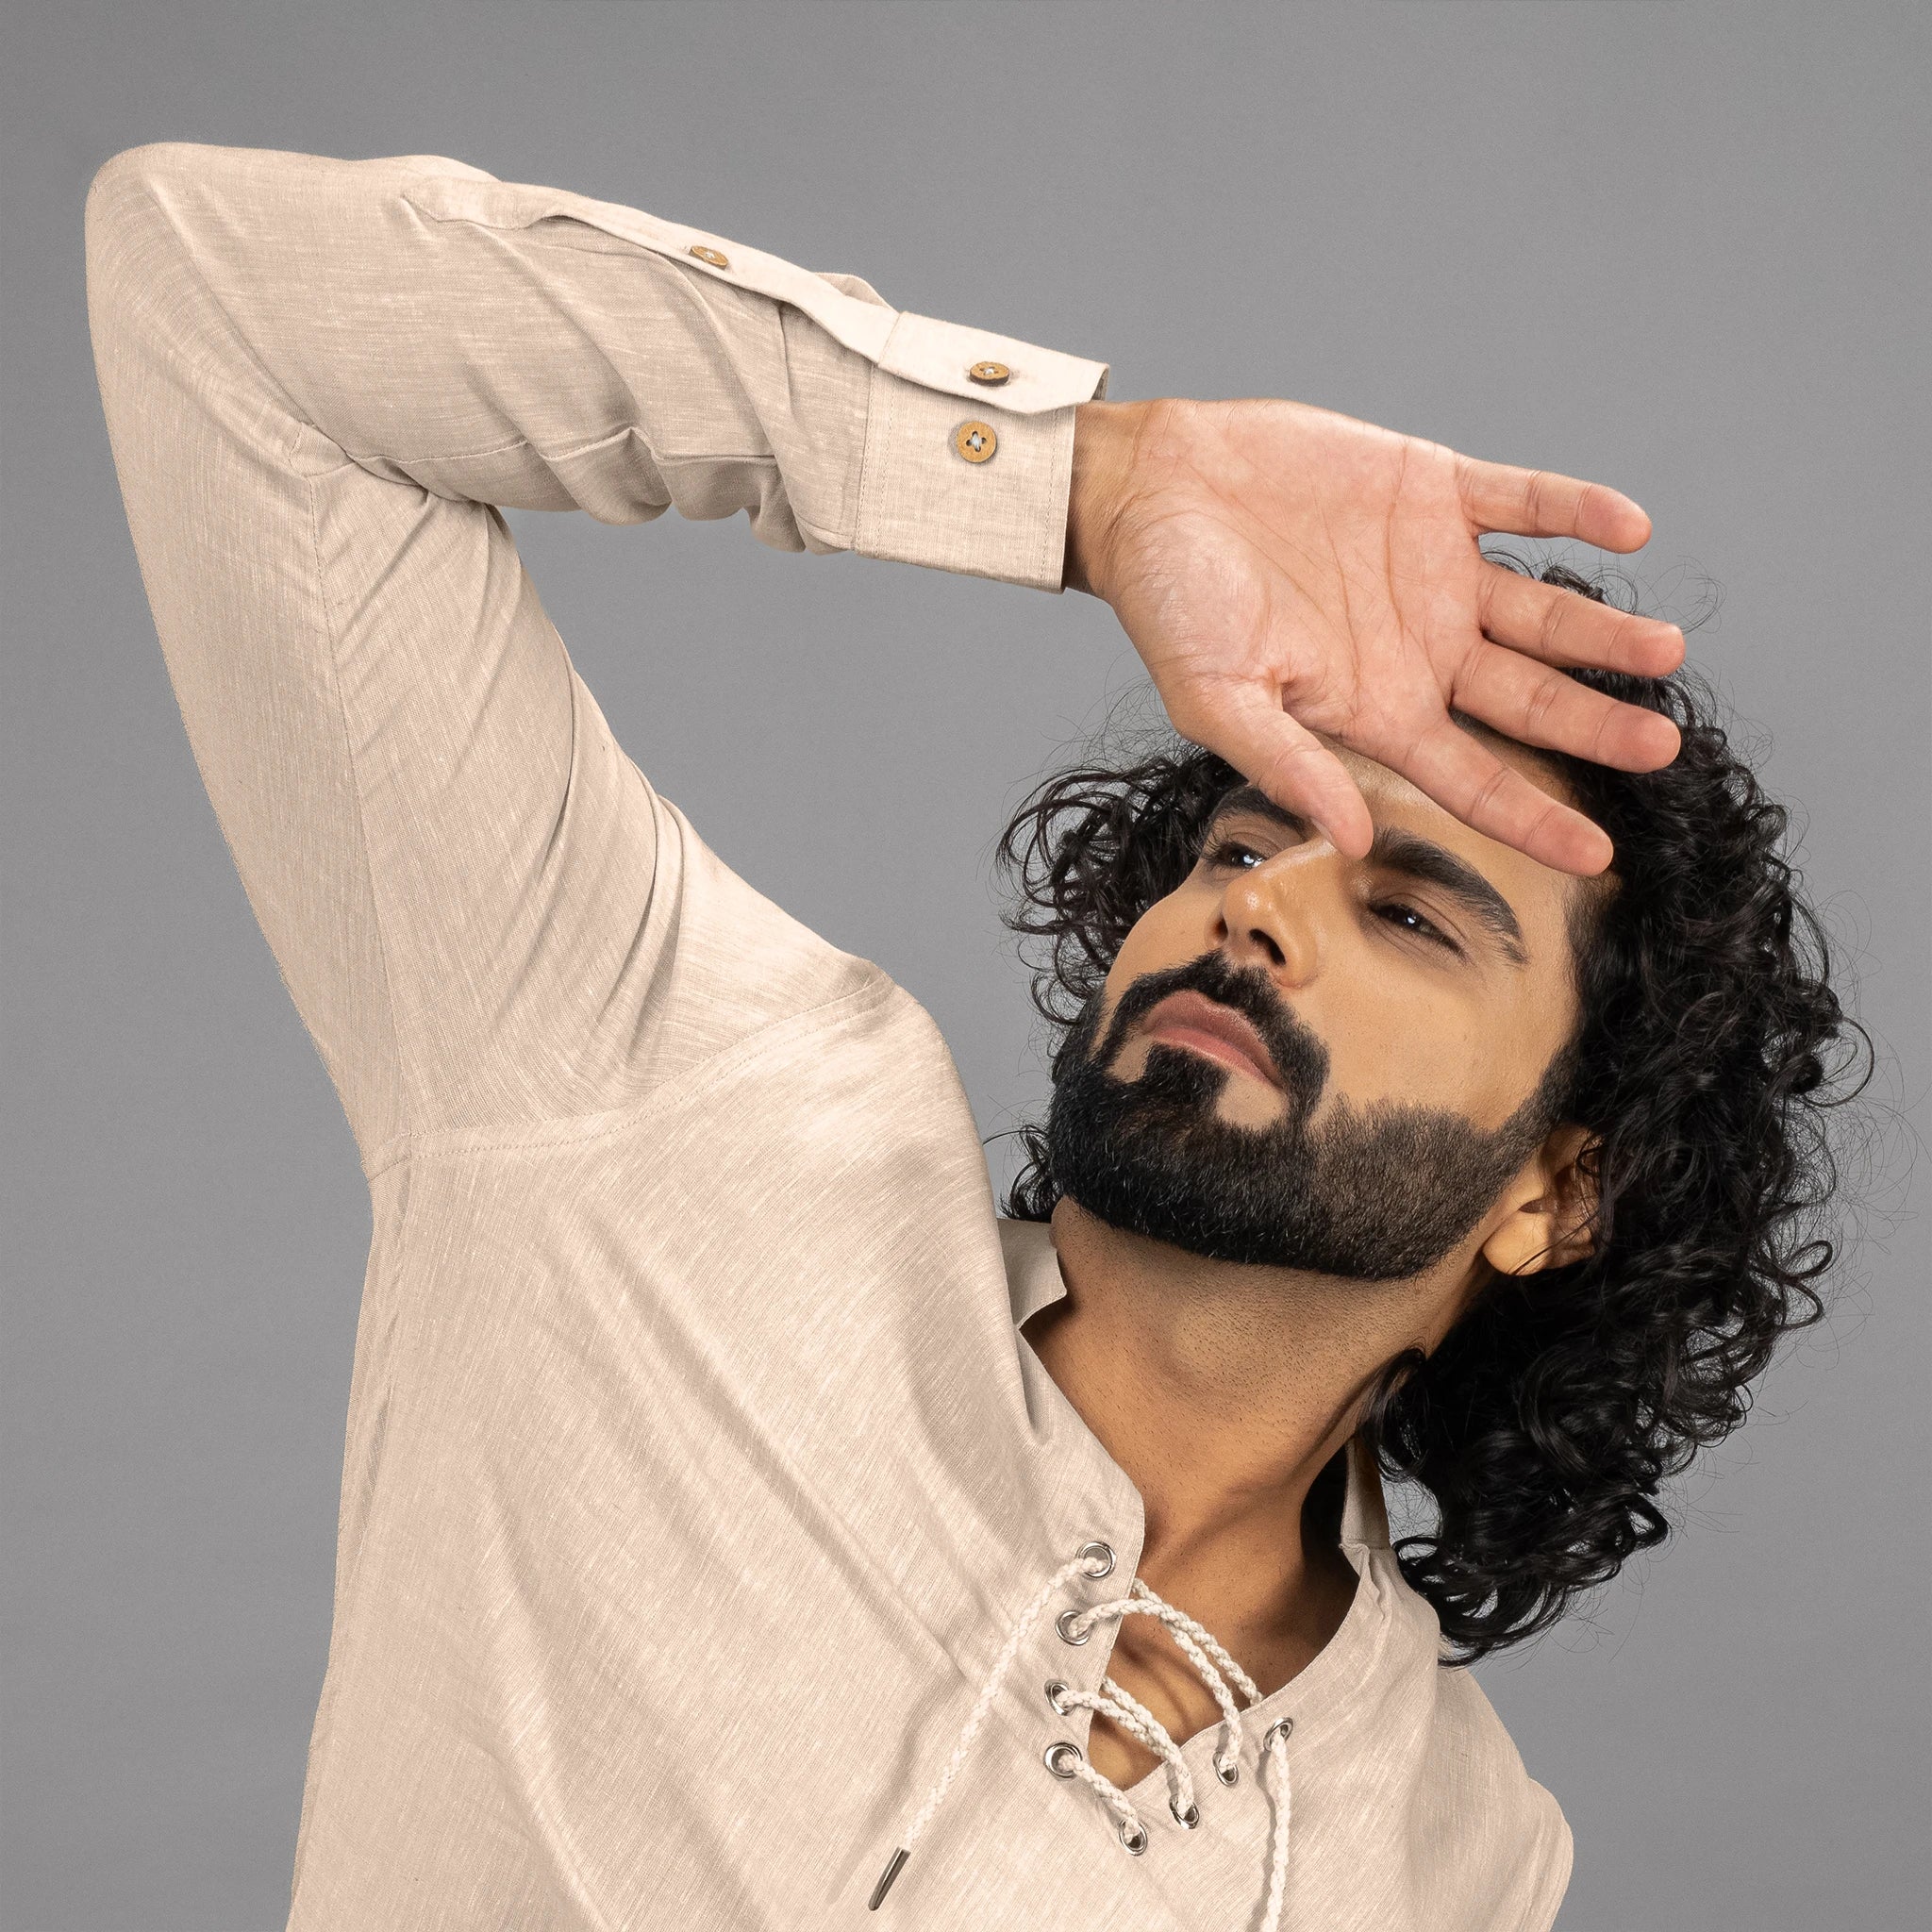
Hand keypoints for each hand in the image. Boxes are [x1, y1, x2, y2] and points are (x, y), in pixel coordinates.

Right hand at [1063, 398, 1685, 874]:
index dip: (1535, 819)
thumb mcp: (1216, 700)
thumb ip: (1288, 764)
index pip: (1472, 780)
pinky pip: (1524, 501)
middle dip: (1597, 725)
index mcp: (1374, 710)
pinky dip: (1576, 512)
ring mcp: (1432, 570)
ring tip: (1665, 650)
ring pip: (1544, 610)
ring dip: (1605, 631)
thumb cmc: (1168, 607)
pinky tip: (1629, 528)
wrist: (1150, 492)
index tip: (1598, 855)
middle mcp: (1418, 648)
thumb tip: (1354, 841)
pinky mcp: (1431, 490)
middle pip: (1529, 701)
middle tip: (1662, 744)